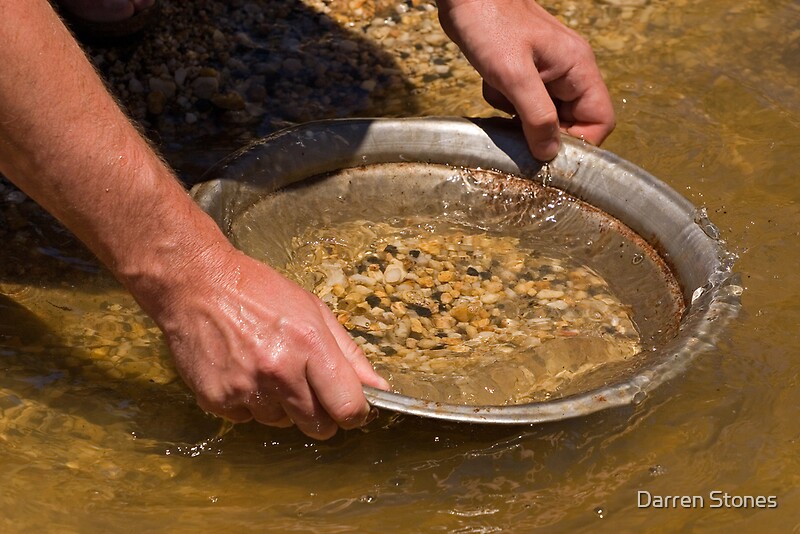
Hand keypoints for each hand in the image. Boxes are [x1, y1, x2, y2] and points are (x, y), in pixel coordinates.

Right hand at [144, 245, 389, 439]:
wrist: (196, 284)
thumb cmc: (259, 291)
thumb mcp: (314, 311)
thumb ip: (349, 353)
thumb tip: (380, 387)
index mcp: (310, 345)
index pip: (348, 407)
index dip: (355, 413)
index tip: (352, 408)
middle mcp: (279, 372)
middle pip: (318, 427)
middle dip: (321, 414)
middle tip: (308, 387)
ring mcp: (246, 389)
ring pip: (281, 423)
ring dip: (281, 405)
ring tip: (266, 367)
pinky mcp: (217, 400)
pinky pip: (247, 419)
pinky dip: (249, 402)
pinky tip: (242, 371)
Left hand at [438, 0, 615, 159]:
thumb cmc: (490, 24)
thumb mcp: (514, 75)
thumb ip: (536, 116)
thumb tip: (550, 154)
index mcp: (578, 69)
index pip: (600, 121)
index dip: (579, 143)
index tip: (547, 151)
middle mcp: (568, 73)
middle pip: (570, 123)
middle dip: (541, 131)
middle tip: (515, 129)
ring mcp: (546, 73)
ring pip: (543, 116)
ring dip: (519, 118)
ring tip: (501, 98)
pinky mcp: (525, 74)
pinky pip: (522, 104)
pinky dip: (505, 103)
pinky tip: (492, 86)